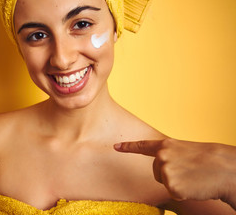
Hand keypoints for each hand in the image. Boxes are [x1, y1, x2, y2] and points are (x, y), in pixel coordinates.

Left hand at [114, 138, 235, 208]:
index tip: (115, 147)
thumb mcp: (185, 151)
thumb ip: (169, 155)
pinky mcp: (171, 185)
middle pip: (156, 172)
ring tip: (192, 176)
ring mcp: (165, 170)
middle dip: (169, 174)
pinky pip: (172, 193)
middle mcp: (161, 156)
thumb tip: (161, 165)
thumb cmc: (208, 160)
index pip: (143, 146)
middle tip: (189, 171)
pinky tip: (193, 185)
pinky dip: (183, 193)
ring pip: (163, 182)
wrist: (224, 168)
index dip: (128, 147)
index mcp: (166, 146)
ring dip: (177, 183)